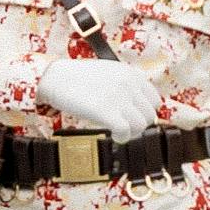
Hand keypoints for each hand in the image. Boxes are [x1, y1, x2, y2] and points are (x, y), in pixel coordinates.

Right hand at [40, 56, 157, 138]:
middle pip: (150, 115)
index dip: (145, 112)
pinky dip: (122, 138)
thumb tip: (137, 104)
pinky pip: (126, 131)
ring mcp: (118, 98)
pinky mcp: (105, 111)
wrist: (54, 77)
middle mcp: (128, 84)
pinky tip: (115, 136)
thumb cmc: (78, 77)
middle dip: (139, 124)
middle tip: (126, 127)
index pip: (155, 100)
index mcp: (131, 73)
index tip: (135, 118)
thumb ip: (126, 83)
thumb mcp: (109, 71)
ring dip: (132, 133)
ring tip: (120, 132)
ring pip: (141, 125)